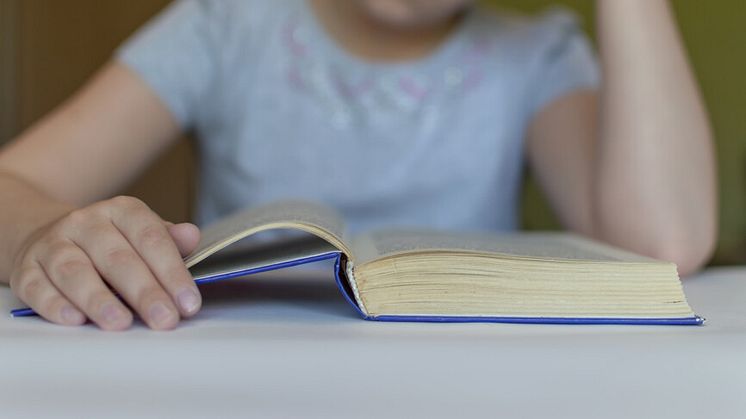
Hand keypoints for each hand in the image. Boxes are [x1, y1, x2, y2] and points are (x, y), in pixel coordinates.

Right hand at [9, 196, 200, 329]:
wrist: (49, 237)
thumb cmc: (109, 244)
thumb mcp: (141, 235)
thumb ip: (168, 240)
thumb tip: (191, 236)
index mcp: (121, 211)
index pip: (151, 239)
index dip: (172, 272)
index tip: (189, 303)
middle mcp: (85, 223)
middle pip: (118, 259)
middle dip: (145, 292)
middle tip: (165, 319)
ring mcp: (53, 244)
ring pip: (75, 271)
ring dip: (99, 299)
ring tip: (120, 323)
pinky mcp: (26, 269)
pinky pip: (39, 287)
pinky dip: (56, 304)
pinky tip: (75, 320)